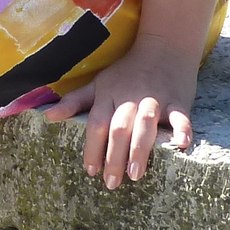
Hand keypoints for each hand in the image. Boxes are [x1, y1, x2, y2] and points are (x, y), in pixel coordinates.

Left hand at [41, 32, 199, 187]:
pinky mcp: (178, 100)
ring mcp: (154, 98)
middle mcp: (130, 98)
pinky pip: (180, 116)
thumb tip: (48, 117)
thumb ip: (75, 101)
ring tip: (136, 174)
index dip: (92, 148)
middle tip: (111, 183)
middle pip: (118, 128)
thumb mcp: (99, 82)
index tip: (90, 171)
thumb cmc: (127, 70)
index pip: (96, 124)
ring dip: (140, 149)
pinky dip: (182, 129)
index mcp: (109, 94)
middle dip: (114, 156)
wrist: (163, 45)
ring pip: (145, 124)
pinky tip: (181, 144)